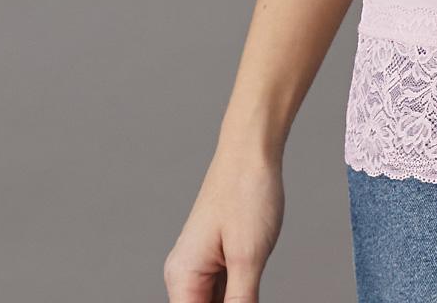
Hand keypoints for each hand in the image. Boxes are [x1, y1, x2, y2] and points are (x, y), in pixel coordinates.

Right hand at [163, 143, 284, 302]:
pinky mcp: (219, 256)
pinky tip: (254, 291)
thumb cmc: (247, 192)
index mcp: (183, 277)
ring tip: (253, 286)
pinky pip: (225, 292)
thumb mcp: (248, 258)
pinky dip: (238, 299)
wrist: (253, 149)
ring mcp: (202, 264)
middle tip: (251, 294)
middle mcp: (185, 274)